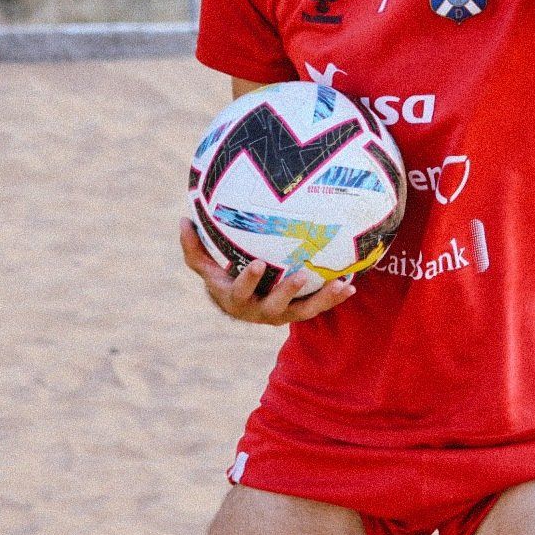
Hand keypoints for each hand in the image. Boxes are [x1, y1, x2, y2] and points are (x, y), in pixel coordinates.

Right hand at [178, 218, 354, 324]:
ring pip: (304, 311)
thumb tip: (183, 219)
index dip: (247, 280)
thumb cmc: (224, 278)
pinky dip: (335, 297)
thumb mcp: (207, 267)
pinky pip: (319, 306)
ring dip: (323, 299)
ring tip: (339, 284)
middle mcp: (259, 312)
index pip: (240, 292)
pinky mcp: (299, 313)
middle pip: (275, 307)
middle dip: (288, 292)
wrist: (243, 306)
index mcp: (236, 299)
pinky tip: (351, 283)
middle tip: (302, 274)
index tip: (256, 264)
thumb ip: (195, 248)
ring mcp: (282, 315)